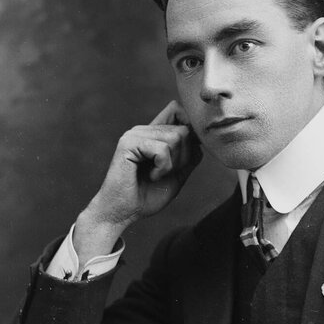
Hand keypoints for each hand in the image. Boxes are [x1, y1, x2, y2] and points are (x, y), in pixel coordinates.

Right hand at [73, 101, 201, 257]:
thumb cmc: (147, 197)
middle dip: (184, 157)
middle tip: (167, 173)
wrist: (123, 213)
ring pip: (176, 138)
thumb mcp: (176, 175)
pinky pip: (162, 150)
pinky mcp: (128, 143)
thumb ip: (189, 156)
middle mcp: (144, 130)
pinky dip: (163, 168)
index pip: (177, 110)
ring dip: (173, 164)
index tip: (186, 155)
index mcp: (153, 134)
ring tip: (157, 175)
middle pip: (184, 130)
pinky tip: (151, 176)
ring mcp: (135, 134)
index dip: (190, 128)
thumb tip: (200, 139)